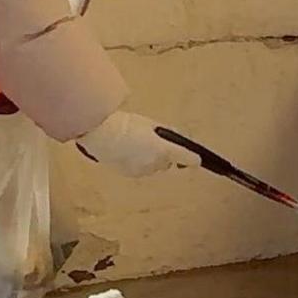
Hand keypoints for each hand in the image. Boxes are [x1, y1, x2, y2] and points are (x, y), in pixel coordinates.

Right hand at [74, 111, 188, 177]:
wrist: (101, 134)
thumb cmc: (124, 124)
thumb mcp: (148, 123)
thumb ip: (163, 131)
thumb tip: (172, 135)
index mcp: (163, 149)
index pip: (186, 158)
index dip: (192, 159)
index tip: (197, 160)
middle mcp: (156, 164)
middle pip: (166, 162)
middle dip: (163, 154)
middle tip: (152, 142)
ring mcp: (143, 171)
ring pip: (153, 167)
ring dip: (150, 160)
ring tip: (136, 146)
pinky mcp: (131, 174)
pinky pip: (140, 170)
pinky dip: (138, 163)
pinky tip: (127, 152)